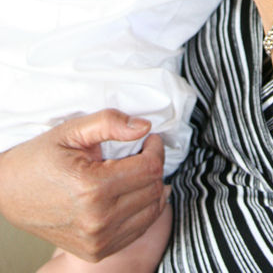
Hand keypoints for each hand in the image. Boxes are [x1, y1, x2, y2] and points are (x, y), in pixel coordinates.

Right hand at [0, 109, 167, 262]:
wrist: (10, 191)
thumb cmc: (40, 158)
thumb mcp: (72, 130)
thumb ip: (110, 123)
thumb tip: (144, 127)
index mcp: (92, 189)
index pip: (150, 168)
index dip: (156, 148)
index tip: (149, 138)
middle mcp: (97, 221)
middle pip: (153, 189)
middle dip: (154, 165)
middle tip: (141, 152)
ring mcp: (98, 241)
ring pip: (152, 211)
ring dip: (151, 187)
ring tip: (136, 171)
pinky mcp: (97, 251)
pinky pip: (139, 230)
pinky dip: (144, 209)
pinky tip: (132, 192)